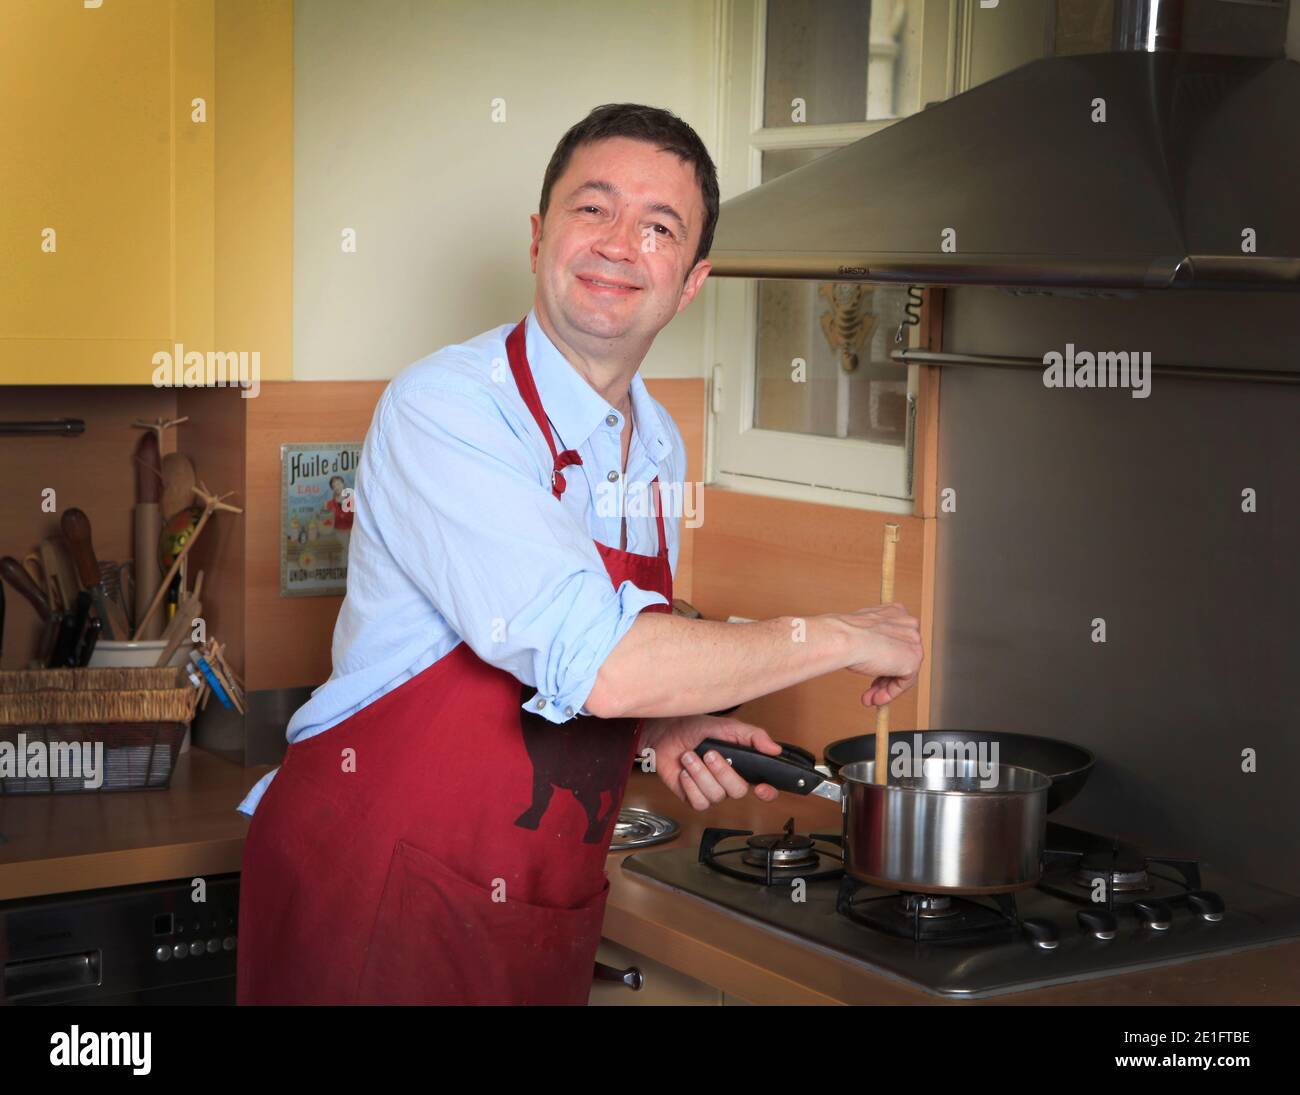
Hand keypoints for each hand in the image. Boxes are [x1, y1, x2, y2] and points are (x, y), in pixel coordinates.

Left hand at [639, 715, 783, 810]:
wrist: (666, 732)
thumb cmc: (696, 728)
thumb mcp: (728, 726)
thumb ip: (753, 736)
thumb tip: (774, 749)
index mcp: (742, 766)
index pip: (764, 787)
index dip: (767, 792)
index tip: (761, 788)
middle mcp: (728, 781)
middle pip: (738, 791)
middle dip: (722, 772)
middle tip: (710, 753)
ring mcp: (711, 791)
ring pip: (716, 796)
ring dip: (700, 774)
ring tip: (690, 756)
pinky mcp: (693, 798)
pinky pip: (699, 803)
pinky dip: (690, 786)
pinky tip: (684, 772)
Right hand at [832, 602, 923, 707]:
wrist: (844, 639)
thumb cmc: (845, 633)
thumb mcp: (860, 631)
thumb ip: (872, 639)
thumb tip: (870, 655)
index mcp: (896, 612)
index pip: (895, 640)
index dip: (883, 658)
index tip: (871, 670)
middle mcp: (908, 624)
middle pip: (900, 657)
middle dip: (884, 677)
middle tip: (871, 690)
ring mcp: (913, 642)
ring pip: (903, 671)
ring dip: (885, 688)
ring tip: (871, 698)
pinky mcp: (913, 660)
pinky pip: (905, 682)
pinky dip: (891, 693)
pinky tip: (877, 698)